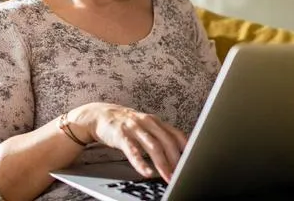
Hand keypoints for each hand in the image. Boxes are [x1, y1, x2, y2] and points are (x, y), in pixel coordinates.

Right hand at [68, 102, 187, 182]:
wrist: (100, 115)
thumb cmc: (126, 123)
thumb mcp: (146, 126)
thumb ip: (160, 136)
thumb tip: (179, 153)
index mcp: (156, 121)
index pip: (176, 134)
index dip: (186, 149)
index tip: (193, 163)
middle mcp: (147, 122)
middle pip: (167, 141)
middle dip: (176, 160)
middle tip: (182, 176)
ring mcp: (134, 127)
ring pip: (152, 146)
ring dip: (163, 164)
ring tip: (169, 178)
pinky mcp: (121, 135)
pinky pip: (132, 150)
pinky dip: (140, 162)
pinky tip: (146, 172)